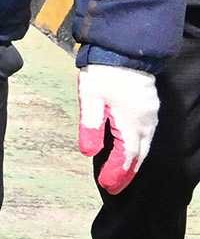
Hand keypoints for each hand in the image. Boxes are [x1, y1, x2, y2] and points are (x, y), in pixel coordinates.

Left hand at [78, 63, 162, 192]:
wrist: (125, 50)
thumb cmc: (104, 74)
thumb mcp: (90, 99)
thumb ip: (90, 126)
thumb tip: (89, 152)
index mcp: (131, 123)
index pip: (125, 156)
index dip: (116, 172)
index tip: (107, 186)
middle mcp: (145, 122)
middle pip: (138, 154)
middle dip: (127, 172)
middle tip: (115, 188)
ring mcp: (150, 114)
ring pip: (144, 144)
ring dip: (133, 161)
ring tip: (122, 174)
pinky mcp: (149, 106)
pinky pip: (146, 133)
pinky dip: (138, 147)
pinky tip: (131, 149)